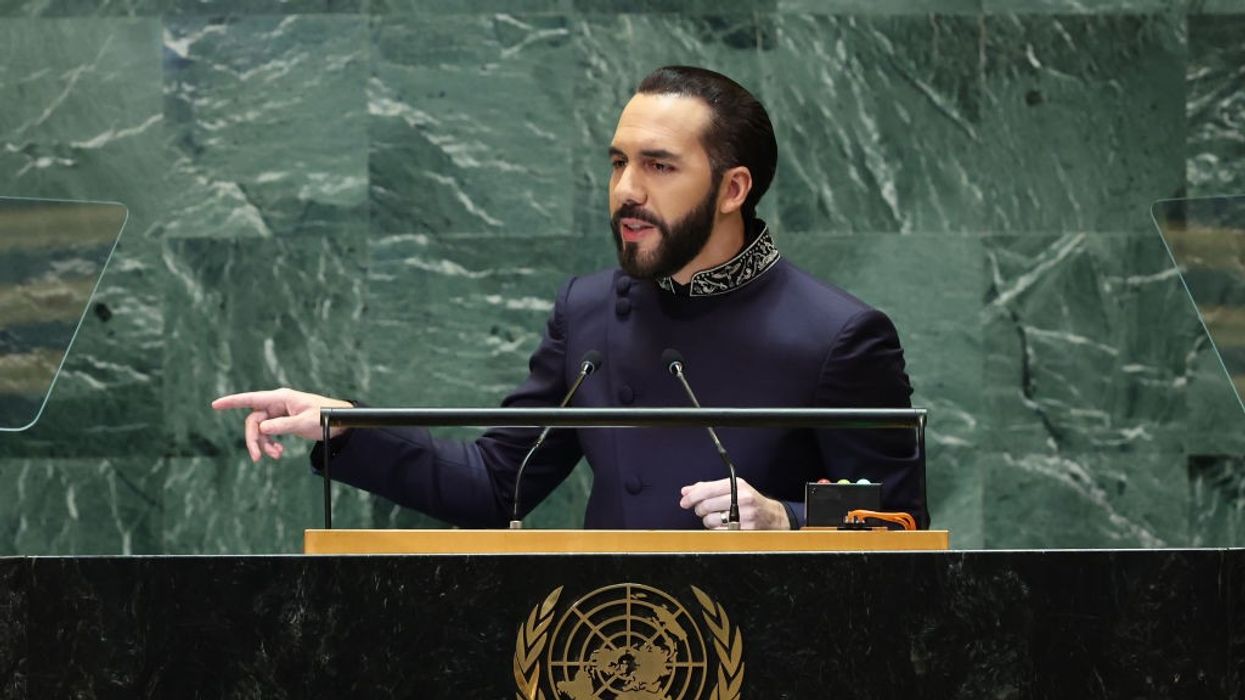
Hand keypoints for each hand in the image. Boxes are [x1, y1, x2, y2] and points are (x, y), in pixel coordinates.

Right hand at [211, 388, 352, 462]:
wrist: (340, 423)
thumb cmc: (326, 417)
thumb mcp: (305, 422)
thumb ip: (283, 425)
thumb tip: (262, 428)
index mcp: (281, 398)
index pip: (252, 399)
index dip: (232, 401)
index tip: (215, 405)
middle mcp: (278, 404)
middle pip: (254, 421)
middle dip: (254, 440)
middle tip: (257, 458)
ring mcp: (280, 413)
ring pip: (261, 430)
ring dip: (264, 445)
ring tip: (276, 456)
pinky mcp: (283, 422)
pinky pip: (269, 433)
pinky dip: (271, 444)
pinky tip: (279, 452)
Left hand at [678, 478, 790, 529]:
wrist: (772, 516)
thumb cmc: (749, 501)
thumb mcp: (733, 489)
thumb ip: (708, 488)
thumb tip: (685, 491)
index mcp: (738, 485)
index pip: (708, 489)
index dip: (692, 496)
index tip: (684, 501)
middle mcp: (742, 499)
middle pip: (706, 506)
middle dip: (700, 509)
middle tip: (702, 510)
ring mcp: (744, 516)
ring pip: (710, 520)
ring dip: (708, 520)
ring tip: (718, 517)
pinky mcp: (744, 530)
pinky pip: (718, 532)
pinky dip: (717, 530)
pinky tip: (724, 526)